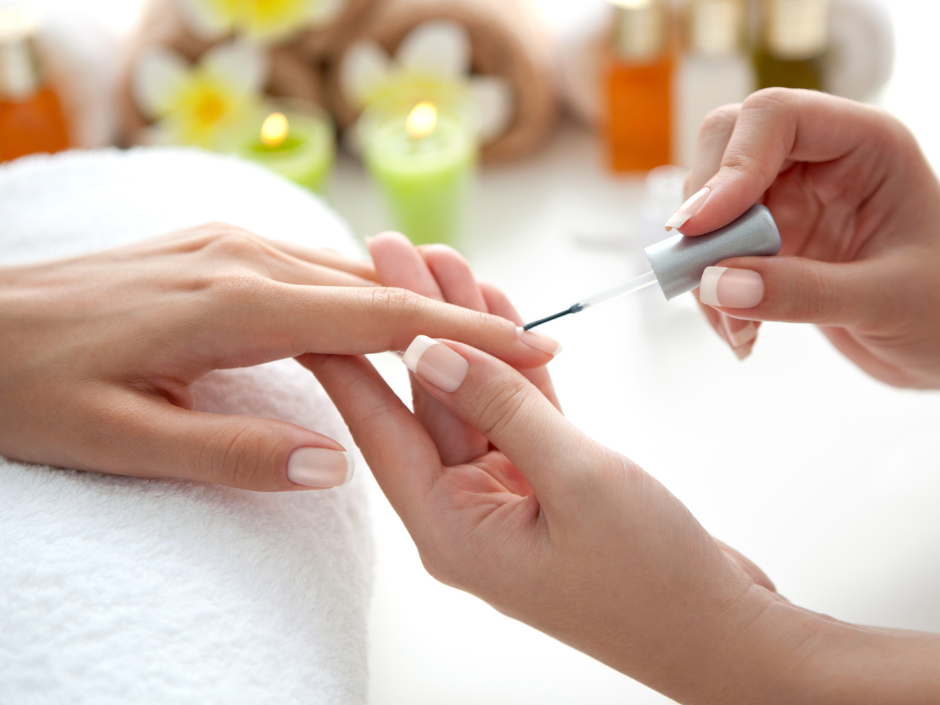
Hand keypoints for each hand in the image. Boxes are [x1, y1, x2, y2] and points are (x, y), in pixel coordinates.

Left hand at [0, 224, 556, 490]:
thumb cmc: (29, 385)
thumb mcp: (119, 440)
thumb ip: (233, 453)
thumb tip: (334, 467)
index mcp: (234, 305)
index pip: (381, 321)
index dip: (468, 339)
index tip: (537, 350)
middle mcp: (244, 259)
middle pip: (380, 288)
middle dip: (462, 319)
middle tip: (531, 353)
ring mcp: (229, 244)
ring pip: (349, 273)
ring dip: (418, 306)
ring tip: (476, 339)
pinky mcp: (216, 246)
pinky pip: (312, 266)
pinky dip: (365, 294)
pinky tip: (381, 318)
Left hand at [305, 235, 939, 702]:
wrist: (722, 636)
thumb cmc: (653, 580)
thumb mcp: (576, 480)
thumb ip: (500, 408)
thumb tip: (428, 349)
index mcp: (449, 526)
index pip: (378, 427)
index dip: (345, 356)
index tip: (316, 298)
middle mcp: (465, 509)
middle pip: (424, 399)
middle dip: (411, 318)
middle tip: (388, 248)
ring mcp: (505, 495)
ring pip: (472, 394)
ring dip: (463, 327)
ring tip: (443, 255)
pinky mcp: (547, 481)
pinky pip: (515, 408)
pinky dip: (510, 360)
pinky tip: (497, 307)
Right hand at [676, 88, 939, 386]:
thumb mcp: (887, 301)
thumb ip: (803, 291)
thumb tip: (714, 283)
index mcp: (865, 145)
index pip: (777, 118)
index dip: (731, 166)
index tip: (699, 228)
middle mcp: (818, 161)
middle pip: (725, 147)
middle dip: (704, 216)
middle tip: (702, 276)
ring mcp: (787, 200)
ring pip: (707, 205)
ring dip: (702, 267)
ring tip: (738, 330)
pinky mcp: (766, 242)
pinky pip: (712, 253)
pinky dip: (710, 295)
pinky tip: (743, 333)